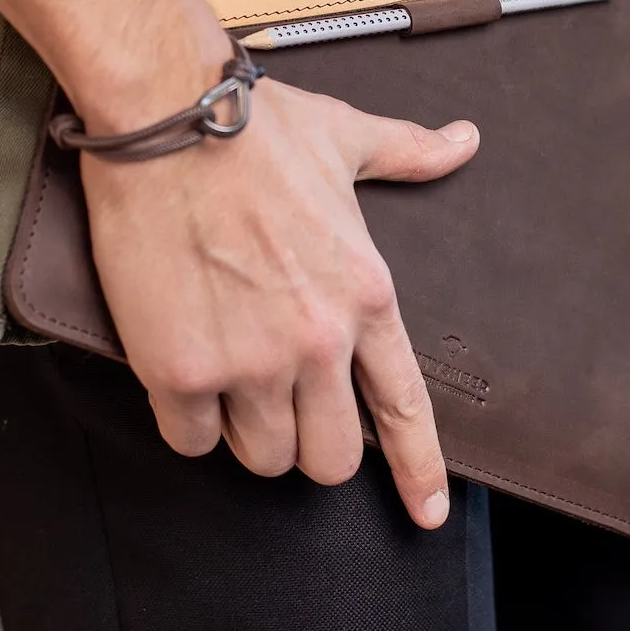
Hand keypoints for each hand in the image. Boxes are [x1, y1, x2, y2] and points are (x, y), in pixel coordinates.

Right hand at [83, 79, 478, 527]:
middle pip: (329, 459)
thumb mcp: (346, 138)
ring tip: (226, 382)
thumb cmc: (254, 126)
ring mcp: (249, 362)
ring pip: (262, 458)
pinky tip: (179, 380)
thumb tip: (464, 140)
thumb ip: (408, 153)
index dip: (418, 471)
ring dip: (245, 432)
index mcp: (365, 296)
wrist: (165, 116)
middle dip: (306, 444)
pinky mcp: (180, 371)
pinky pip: (191, 441)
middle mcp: (317, 342)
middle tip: (280, 408)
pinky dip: (186, 421)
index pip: (405, 409)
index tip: (426, 514)